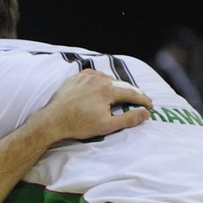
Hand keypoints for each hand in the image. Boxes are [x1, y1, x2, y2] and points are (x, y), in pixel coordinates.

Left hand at [35, 69, 152, 141]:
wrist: (53, 121)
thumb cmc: (79, 125)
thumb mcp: (106, 126)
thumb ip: (128, 119)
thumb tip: (146, 113)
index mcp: (108, 90)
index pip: (131, 93)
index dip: (142, 99)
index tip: (150, 105)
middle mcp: (98, 79)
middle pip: (121, 84)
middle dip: (132, 92)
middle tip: (141, 99)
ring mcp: (86, 76)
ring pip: (107, 79)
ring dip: (116, 86)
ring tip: (122, 93)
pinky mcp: (75, 77)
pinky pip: (93, 76)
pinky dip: (101, 81)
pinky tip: (102, 86)